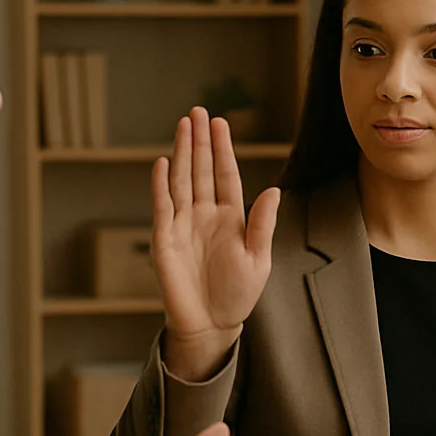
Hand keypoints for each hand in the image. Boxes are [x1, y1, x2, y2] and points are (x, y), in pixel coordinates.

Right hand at [154, 108, 281, 380]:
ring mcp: (183, 225)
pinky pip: (163, 207)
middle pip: (202, 170)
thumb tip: (273, 190)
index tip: (220, 122)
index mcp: (230, 217)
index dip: (223, 149)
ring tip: (183, 125)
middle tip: (198, 111)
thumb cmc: (237, 294)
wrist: (211, 324)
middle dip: (200, 141)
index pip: (226, 175)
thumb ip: (262, 224)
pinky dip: (161, 186)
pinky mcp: (164, 240)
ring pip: (182, 181)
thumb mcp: (258, 259)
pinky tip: (164, 163)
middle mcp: (205, 215)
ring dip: (183, 153)